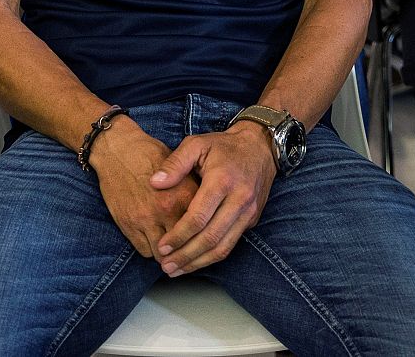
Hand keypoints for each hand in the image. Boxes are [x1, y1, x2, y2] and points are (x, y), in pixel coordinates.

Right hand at [90, 118, 198, 259]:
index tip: (204, 240)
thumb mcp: (181, 167)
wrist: (118, 149)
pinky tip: (154, 242)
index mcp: (185, 195)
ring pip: (162, 254)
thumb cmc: (151, 155)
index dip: (204, 237)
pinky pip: (144, 250)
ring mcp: (145, 219)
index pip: (202, 229)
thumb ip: (195, 192)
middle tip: (187, 252)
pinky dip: (151, 250)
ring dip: (167, 254)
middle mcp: (166, 210)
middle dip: (186, 252)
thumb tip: (210, 211)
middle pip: (184, 247)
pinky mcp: (128, 224)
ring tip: (170, 251)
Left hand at [149, 122, 275, 275]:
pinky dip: (211, 256)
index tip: (162, 246)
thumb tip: (155, 183)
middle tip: (166, 266)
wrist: (259, 147)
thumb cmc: (223, 146)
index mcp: (222, 180)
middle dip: (186, 256)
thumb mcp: (196, 144)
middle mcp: (239, 199)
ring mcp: (248, 212)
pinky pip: (231, 244)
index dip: (178, 235)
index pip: (198, 217)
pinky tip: (195, 261)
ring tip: (176, 270)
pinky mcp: (252, 219)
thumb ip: (175, 163)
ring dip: (198, 262)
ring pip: (223, 247)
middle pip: (211, 238)